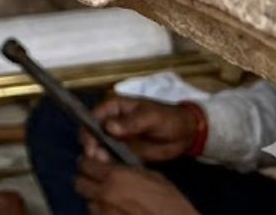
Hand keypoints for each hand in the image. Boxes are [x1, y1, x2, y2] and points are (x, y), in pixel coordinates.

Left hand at [75, 158, 197, 214]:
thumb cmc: (170, 203)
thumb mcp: (152, 176)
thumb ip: (125, 168)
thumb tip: (105, 160)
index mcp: (116, 177)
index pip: (85, 164)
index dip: (89, 163)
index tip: (93, 164)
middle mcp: (105, 194)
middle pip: (79, 183)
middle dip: (87, 181)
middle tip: (99, 182)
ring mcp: (105, 213)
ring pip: (88, 201)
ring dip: (95, 199)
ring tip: (111, 200)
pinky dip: (102, 213)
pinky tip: (116, 211)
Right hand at [83, 97, 200, 163]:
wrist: (186, 133)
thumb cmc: (168, 118)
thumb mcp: (150, 117)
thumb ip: (130, 122)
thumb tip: (109, 127)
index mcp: (113, 107)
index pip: (93, 117)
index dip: (88, 131)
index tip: (91, 145)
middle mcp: (111, 121)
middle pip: (92, 134)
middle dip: (92, 146)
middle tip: (97, 158)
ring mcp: (117, 137)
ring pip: (100, 147)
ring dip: (99, 156)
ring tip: (106, 164)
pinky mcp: (124, 151)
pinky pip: (112, 157)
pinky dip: (110, 163)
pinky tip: (112, 168)